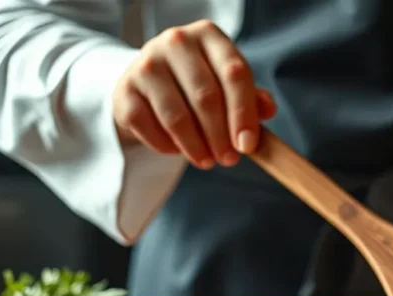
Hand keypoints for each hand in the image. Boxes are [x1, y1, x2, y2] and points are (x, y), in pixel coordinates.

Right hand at [112, 19, 277, 168]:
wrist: (149, 85)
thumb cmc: (197, 85)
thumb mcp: (227, 85)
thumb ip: (251, 97)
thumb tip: (267, 110)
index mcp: (209, 36)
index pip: (235, 74)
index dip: (244, 113)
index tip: (248, 145)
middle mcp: (176, 42)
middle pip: (206, 97)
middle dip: (221, 136)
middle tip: (229, 159)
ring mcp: (146, 64)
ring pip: (177, 116)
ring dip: (195, 147)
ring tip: (207, 161)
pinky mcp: (125, 90)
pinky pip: (150, 128)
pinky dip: (168, 147)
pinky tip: (178, 150)